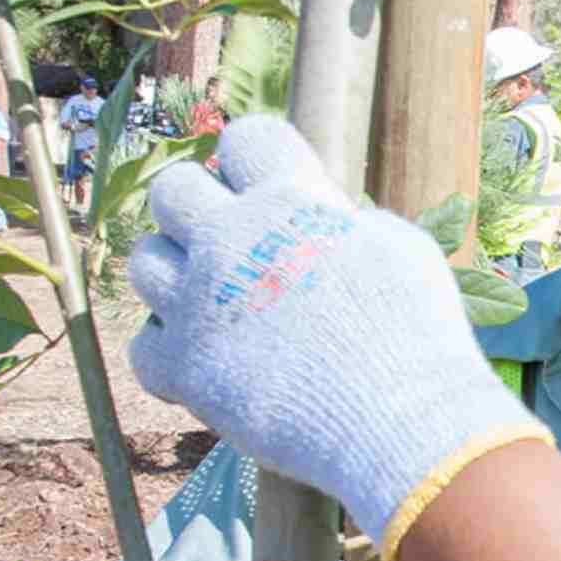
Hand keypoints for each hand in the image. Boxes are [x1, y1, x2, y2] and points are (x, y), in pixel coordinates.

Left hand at [123, 115, 543, 558]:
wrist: (400, 423)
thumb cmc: (417, 337)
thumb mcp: (402, 251)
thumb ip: (349, 224)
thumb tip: (328, 218)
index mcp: (290, 201)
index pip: (245, 137)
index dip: (254, 163)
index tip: (268, 191)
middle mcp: (232, 240)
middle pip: (171, 189)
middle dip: (197, 211)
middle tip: (230, 248)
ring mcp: (200, 303)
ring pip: (143, 262)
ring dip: (175, 279)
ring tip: (215, 305)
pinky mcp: (185, 367)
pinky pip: (144, 346)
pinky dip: (171, 354)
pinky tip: (210, 363)